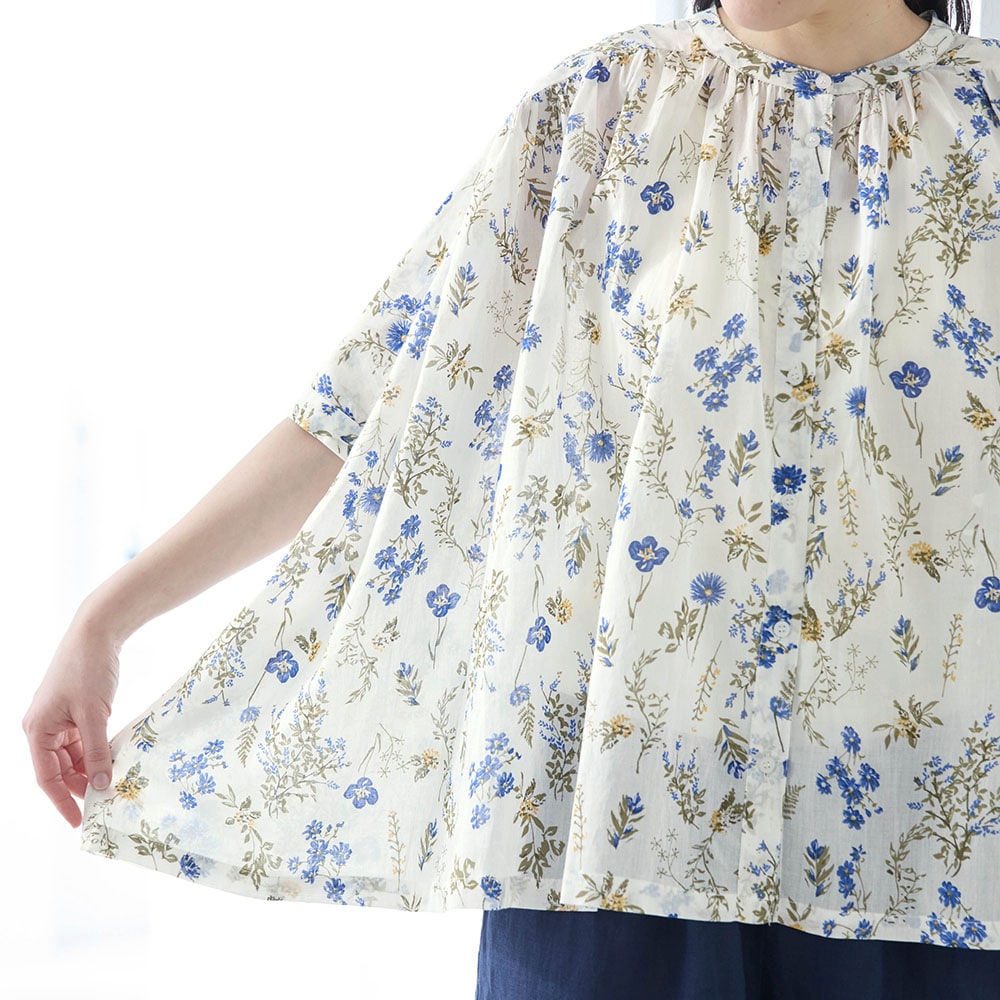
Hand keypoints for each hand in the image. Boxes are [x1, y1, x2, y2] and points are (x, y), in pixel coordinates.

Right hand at [22, 613, 120, 827]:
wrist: (96, 633)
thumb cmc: (88, 669)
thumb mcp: (94, 714)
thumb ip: (98, 751)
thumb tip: (102, 784)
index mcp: (37, 730)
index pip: (46, 778)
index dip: (62, 802)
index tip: (78, 822)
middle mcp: (42, 728)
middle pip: (60, 769)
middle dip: (80, 785)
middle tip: (105, 804)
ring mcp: (58, 719)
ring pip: (73, 756)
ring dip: (91, 769)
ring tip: (113, 784)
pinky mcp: (74, 711)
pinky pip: (83, 741)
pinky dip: (96, 751)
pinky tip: (114, 761)